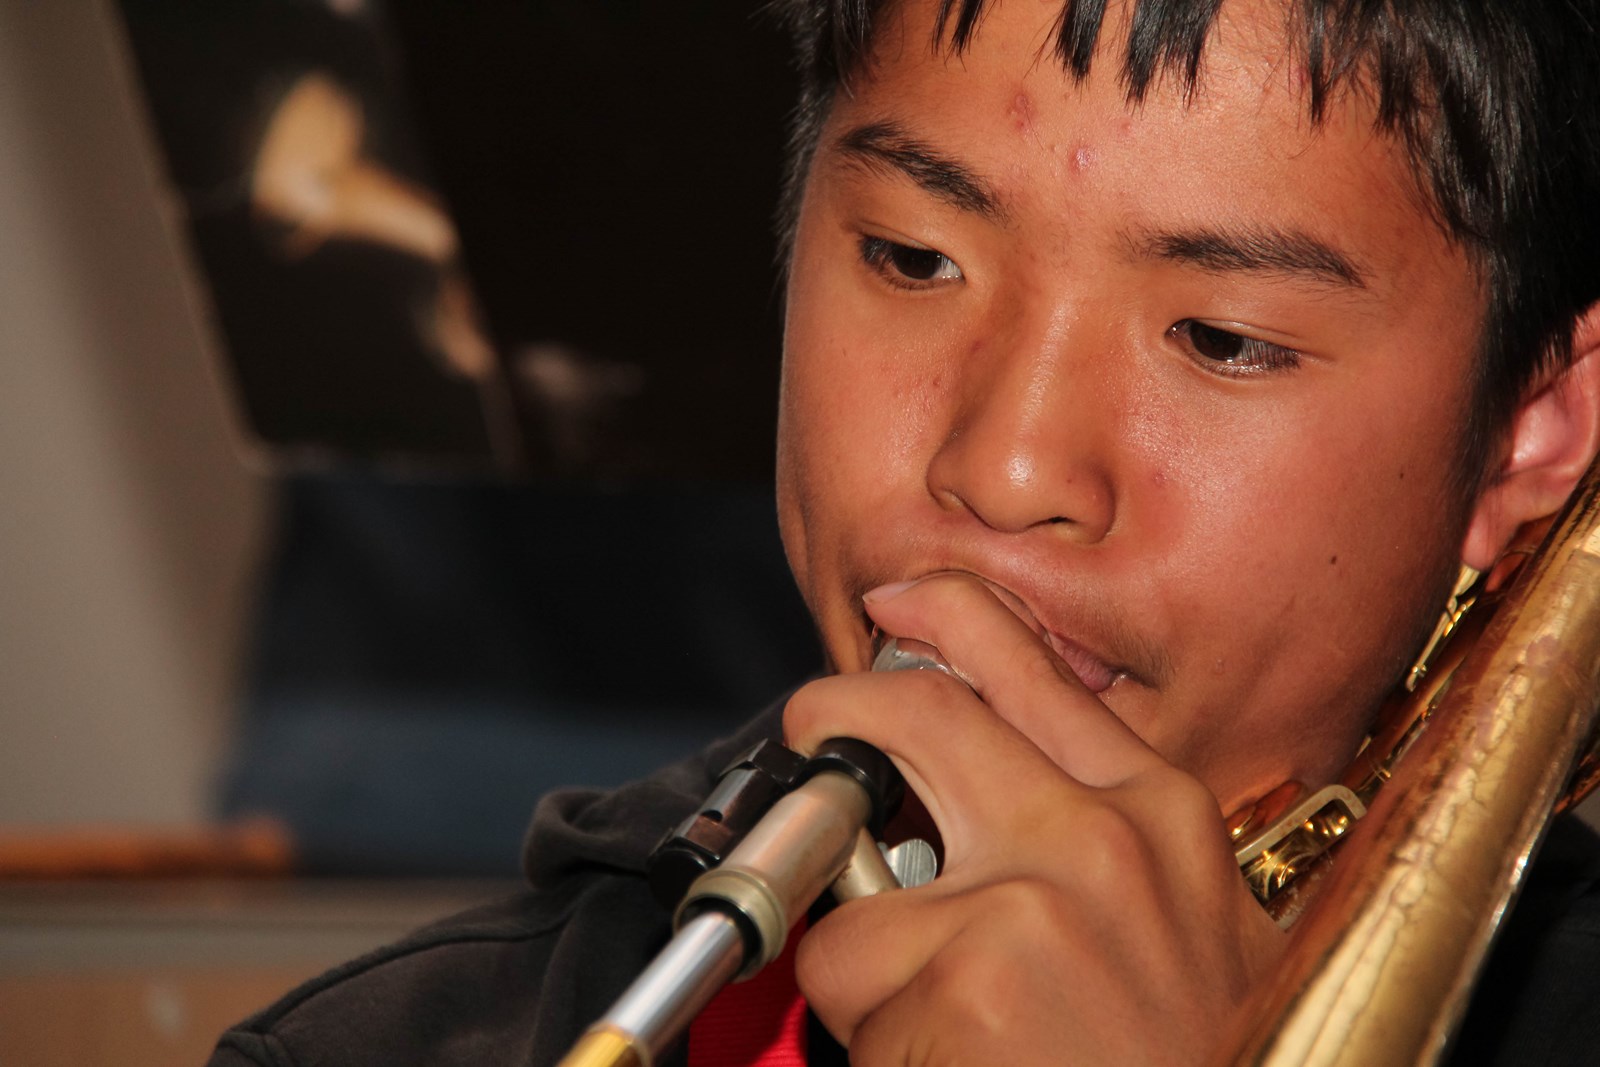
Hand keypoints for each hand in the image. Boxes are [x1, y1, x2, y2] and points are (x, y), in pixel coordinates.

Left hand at [782, 574, 1283, 1065]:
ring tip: (948, 1029)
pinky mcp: (963, 984)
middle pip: (918, 714)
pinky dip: (875, 1039)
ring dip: (870, 971)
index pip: (1029, 669)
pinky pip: (848, 993)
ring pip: (860, 899)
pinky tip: (958, 1065)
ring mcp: (1025, 907)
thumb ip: (1093, 846)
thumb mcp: (1184, 924)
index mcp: (1159, 814)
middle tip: (815, 735)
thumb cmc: (1203, 1056)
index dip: (943, 620)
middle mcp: (1095, 839)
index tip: (894, 605)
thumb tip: (984, 796)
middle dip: (838, 715)